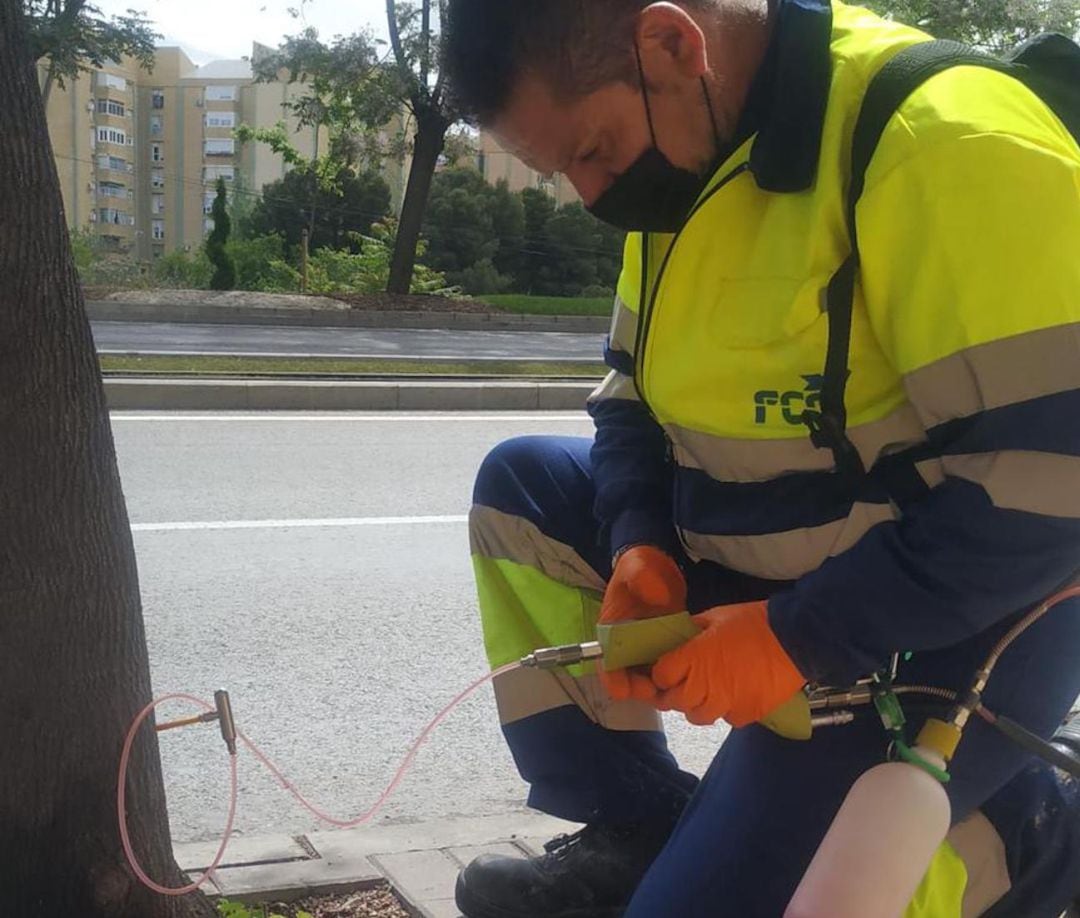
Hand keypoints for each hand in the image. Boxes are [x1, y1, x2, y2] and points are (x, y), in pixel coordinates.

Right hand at [599, 545, 685, 702]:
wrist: (657, 566)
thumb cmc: (640, 567)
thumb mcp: (637, 566)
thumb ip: (642, 578)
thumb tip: (656, 598)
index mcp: (611, 630)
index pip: (607, 661)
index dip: (615, 679)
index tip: (630, 688)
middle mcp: (625, 644)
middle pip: (626, 676)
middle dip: (640, 689)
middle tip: (660, 692)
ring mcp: (644, 647)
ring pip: (646, 677)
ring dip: (657, 687)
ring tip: (676, 689)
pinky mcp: (662, 646)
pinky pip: (665, 668)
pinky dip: (672, 676)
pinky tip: (688, 678)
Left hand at [652, 601, 805, 726]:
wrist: (795, 639)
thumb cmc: (754, 622)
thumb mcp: (717, 615)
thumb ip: (693, 629)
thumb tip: (680, 635)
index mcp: (693, 658)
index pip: (661, 676)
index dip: (661, 673)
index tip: (666, 669)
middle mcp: (704, 685)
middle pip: (674, 701)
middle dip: (673, 692)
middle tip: (681, 683)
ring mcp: (725, 704)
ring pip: (697, 716)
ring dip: (696, 705)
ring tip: (706, 692)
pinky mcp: (746, 714)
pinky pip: (727, 718)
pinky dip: (726, 709)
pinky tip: (733, 695)